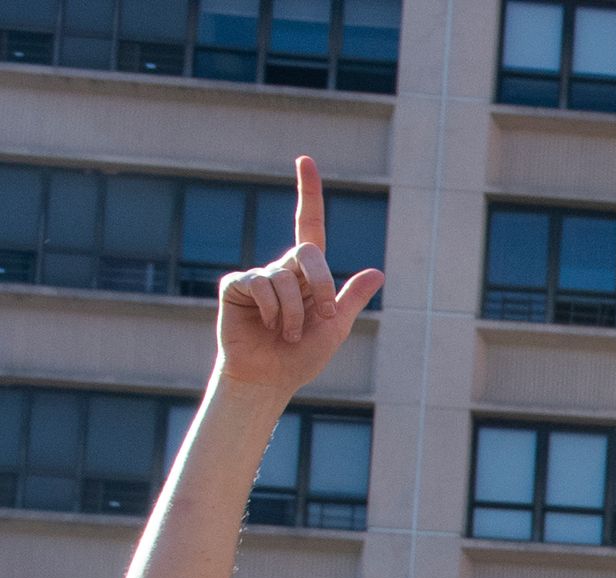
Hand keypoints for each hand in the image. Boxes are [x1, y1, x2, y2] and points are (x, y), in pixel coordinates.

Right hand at [217, 160, 380, 404]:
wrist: (271, 377)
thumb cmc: (302, 356)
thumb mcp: (335, 327)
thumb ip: (350, 298)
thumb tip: (377, 272)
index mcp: (307, 275)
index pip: (308, 226)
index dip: (308, 193)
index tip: (305, 160)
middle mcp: (282, 268)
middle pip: (308, 252)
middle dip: (321, 285)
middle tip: (321, 315)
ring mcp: (258, 275)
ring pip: (286, 277)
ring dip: (296, 313)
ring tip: (289, 333)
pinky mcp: (236, 285)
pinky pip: (261, 284)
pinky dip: (275, 310)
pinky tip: (269, 326)